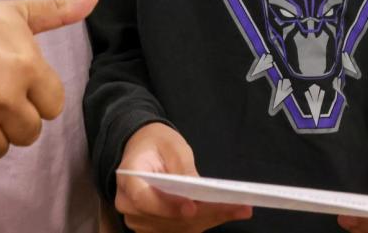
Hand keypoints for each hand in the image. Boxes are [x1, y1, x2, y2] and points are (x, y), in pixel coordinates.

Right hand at [115, 122, 252, 232]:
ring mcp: (139, 220)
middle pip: (165, 218)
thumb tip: (199, 190)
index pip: (143, 199)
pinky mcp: (154, 228)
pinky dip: (205, 221)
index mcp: (128, 178)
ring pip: (177, 228)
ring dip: (209, 220)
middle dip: (203, 214)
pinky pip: (181, 229)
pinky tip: (227, 213)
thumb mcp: (173, 146)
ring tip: (239, 209)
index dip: (167, 206)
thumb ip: (183, 168)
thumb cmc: (158, 144)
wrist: (144, 150)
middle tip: (237, 207)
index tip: (192, 207)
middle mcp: (128, 205)